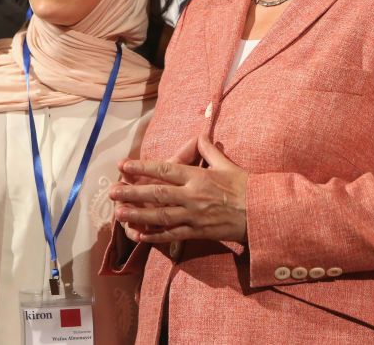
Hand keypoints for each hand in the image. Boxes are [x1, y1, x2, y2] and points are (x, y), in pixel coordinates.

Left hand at [110, 134, 247, 243]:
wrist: (261, 212)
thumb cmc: (245, 186)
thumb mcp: (228, 164)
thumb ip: (209, 151)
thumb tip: (200, 135)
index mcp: (198, 177)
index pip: (165, 170)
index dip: (143, 167)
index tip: (124, 165)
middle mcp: (192, 196)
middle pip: (157, 193)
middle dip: (132, 192)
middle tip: (112, 190)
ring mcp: (193, 216)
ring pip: (160, 216)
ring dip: (137, 214)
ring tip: (118, 213)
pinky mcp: (196, 233)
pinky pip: (171, 235)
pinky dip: (154, 236)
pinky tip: (139, 235)